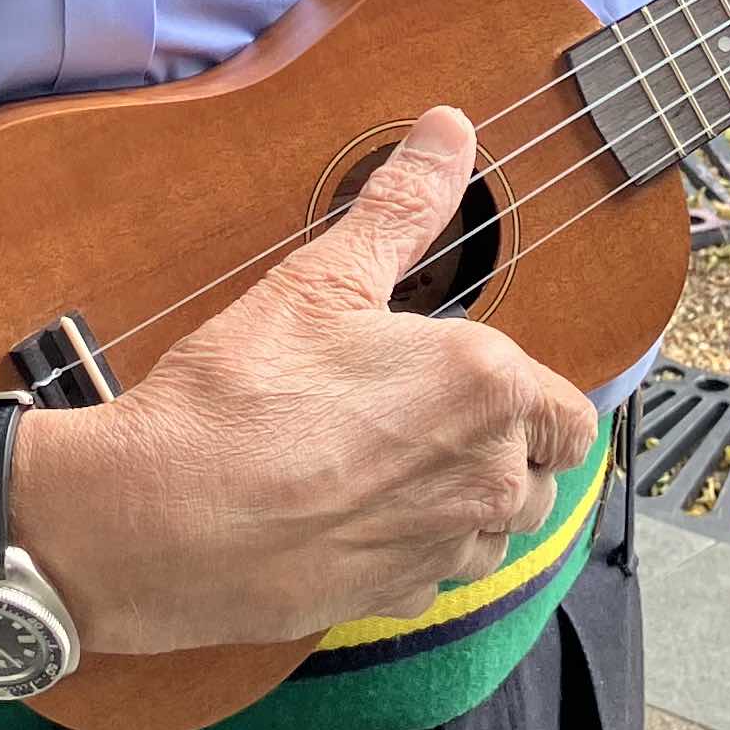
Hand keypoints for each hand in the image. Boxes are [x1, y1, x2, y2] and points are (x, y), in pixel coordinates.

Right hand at [16, 107, 599, 658]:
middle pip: (539, 477)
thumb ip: (402, 203)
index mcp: (488, 389)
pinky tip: (348, 514)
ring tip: (386, 464)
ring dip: (463, 503)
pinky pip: (434, 577)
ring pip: (494, 534)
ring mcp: (441, 550)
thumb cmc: (239, 392)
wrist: (159, 516)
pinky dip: (410, 549)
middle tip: (418, 415)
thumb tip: (449, 127)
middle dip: (500, 449)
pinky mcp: (392, 602)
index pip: (571, 416)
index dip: (529, 397)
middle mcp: (486, 478)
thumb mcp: (321, 278)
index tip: (471, 381)